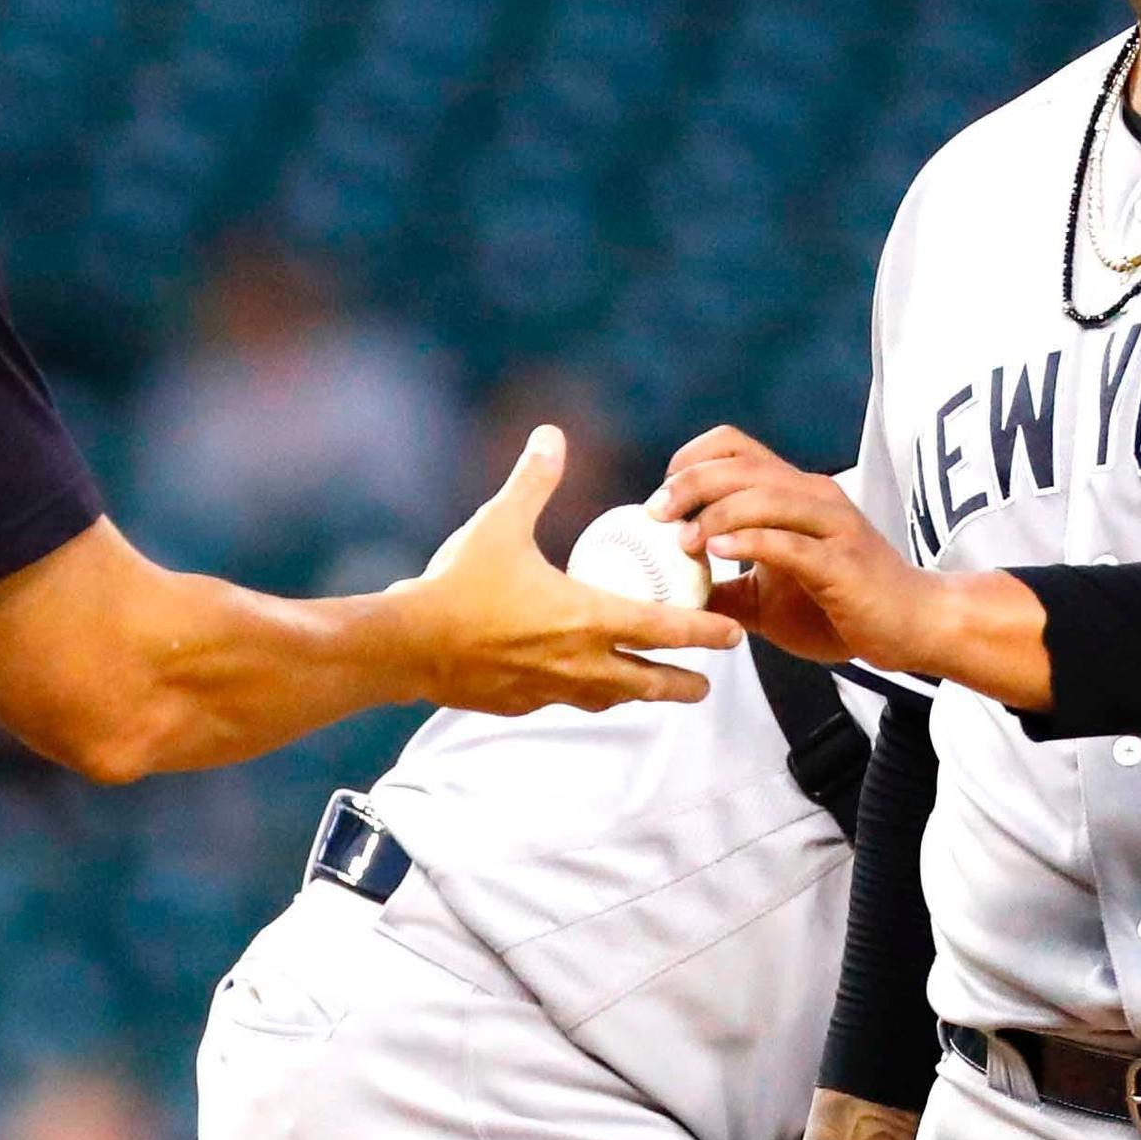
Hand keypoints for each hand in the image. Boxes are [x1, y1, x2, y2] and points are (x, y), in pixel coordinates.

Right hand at [400, 426, 741, 713]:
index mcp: (585, 618)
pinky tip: (582, 685)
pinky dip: (586, 694)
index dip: (703, 633)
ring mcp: (550, 690)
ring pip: (611, 698)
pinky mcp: (522, 704)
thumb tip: (551, 435)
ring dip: (639, 694)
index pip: (663, 630)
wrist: (408, 644)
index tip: (733, 637)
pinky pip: (567, 701)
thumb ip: (534, 481)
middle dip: (684, 684)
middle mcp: (578, 663)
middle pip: (649, 682)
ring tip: (655, 690)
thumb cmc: (456, 584)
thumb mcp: (499, 523)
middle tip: (707, 684)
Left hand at [654, 428, 940, 673]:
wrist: (912, 625)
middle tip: (656, 515)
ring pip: (764, 495)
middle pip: (740, 465)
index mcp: (794, 493)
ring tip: (683, 541)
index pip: (734, 448)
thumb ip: (724, 588)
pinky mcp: (842, 562)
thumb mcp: (768, 599)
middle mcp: (813, 496)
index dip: (690, 462)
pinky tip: (718, 553)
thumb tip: (670, 595)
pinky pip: (789, 542)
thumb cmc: (843, 608)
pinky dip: (749, 541)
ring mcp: (831, 526)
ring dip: (714, 514)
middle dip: (689, 483)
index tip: (661, 501)